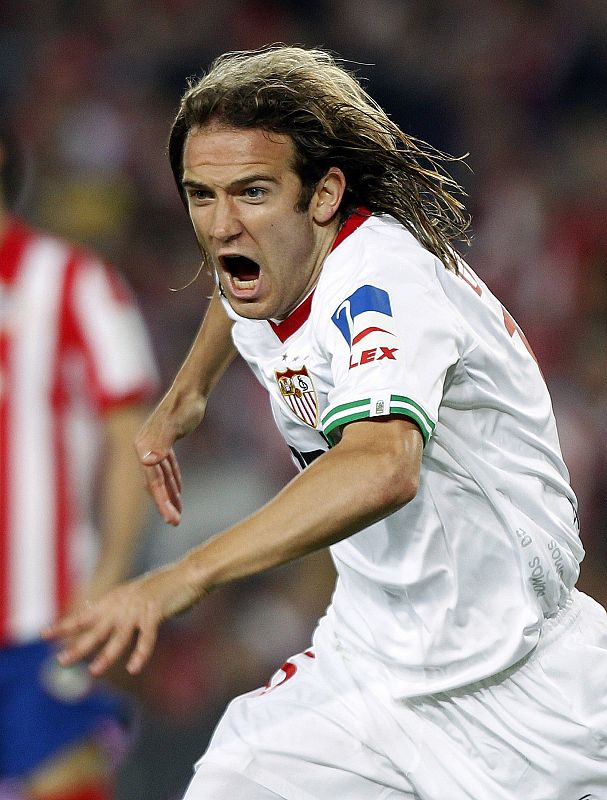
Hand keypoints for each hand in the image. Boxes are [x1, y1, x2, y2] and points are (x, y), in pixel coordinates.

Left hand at [42, 562, 202, 675]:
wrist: (189, 573)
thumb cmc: (164, 586)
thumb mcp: (134, 594)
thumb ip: (116, 605)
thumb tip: (92, 610)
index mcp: (116, 598)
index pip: (85, 614)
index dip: (65, 625)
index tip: (44, 634)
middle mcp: (122, 603)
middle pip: (95, 628)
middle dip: (78, 645)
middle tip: (61, 660)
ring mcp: (138, 608)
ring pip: (118, 637)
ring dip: (106, 655)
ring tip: (94, 670)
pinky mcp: (155, 613)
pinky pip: (146, 638)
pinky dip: (140, 653)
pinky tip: (134, 667)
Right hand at [135, 390, 205, 525]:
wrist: (191, 390)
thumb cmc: (186, 406)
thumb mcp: (177, 424)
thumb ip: (163, 443)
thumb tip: (147, 461)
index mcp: (144, 447)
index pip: (153, 482)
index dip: (163, 502)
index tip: (173, 521)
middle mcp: (144, 447)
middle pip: (154, 482)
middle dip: (165, 503)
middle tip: (175, 522)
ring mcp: (152, 445)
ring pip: (160, 477)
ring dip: (169, 494)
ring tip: (178, 513)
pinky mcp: (163, 443)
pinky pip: (166, 468)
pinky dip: (172, 480)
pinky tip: (179, 492)